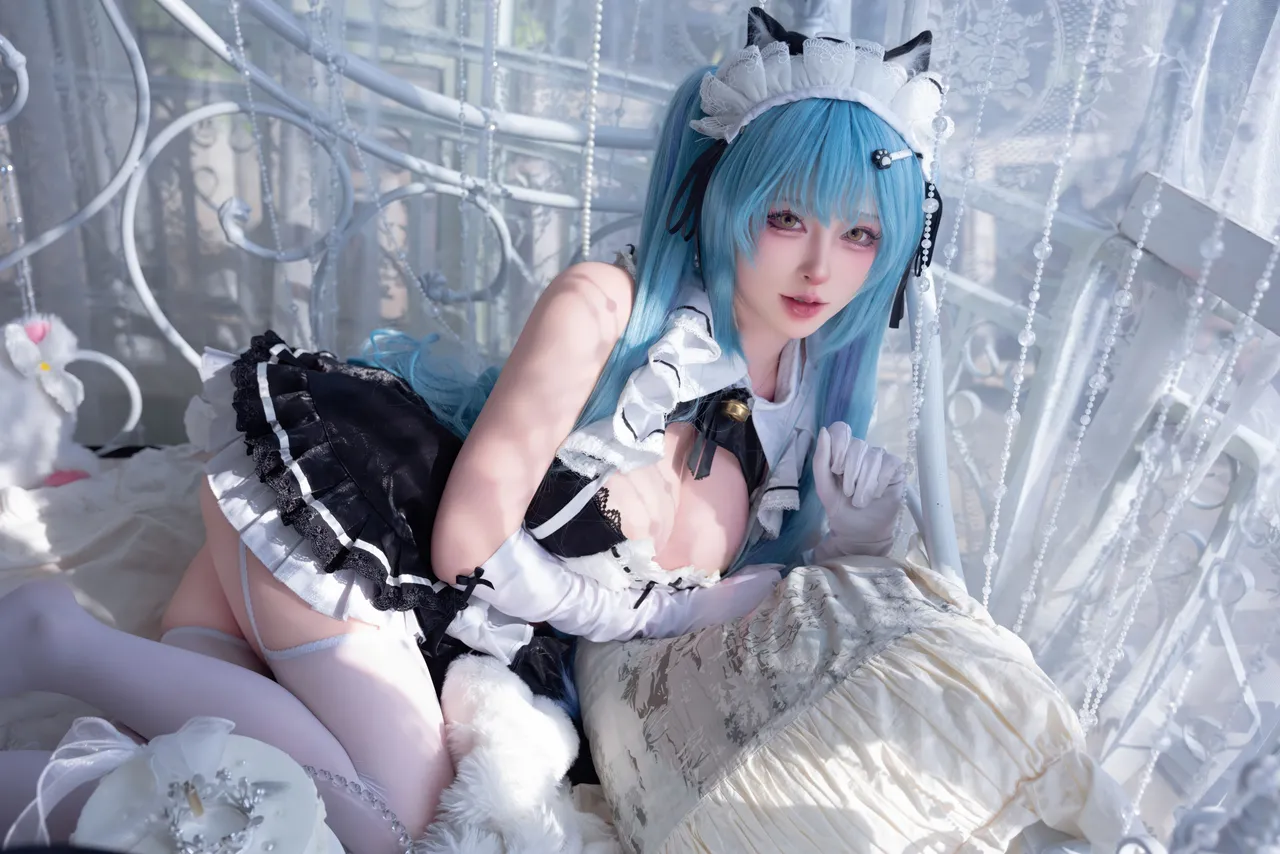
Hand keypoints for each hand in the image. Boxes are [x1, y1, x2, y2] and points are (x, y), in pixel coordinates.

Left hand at [812, 422, 905, 558]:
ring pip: (873, 457)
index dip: (838, 448)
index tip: (836, 470)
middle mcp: (862, 451)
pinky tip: (876, 494)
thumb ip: (820, 460)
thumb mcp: (824, 487)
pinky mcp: (896, 469)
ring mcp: (880, 458)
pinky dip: (880, 482)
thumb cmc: (841, 508)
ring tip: (860, 500)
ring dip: (864, 483)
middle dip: (851, 474)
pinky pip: (889, 464)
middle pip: (857, 445)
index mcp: (842, 452)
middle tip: (848, 493)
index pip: (841, 430)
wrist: (859, 531)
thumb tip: (824, 431)